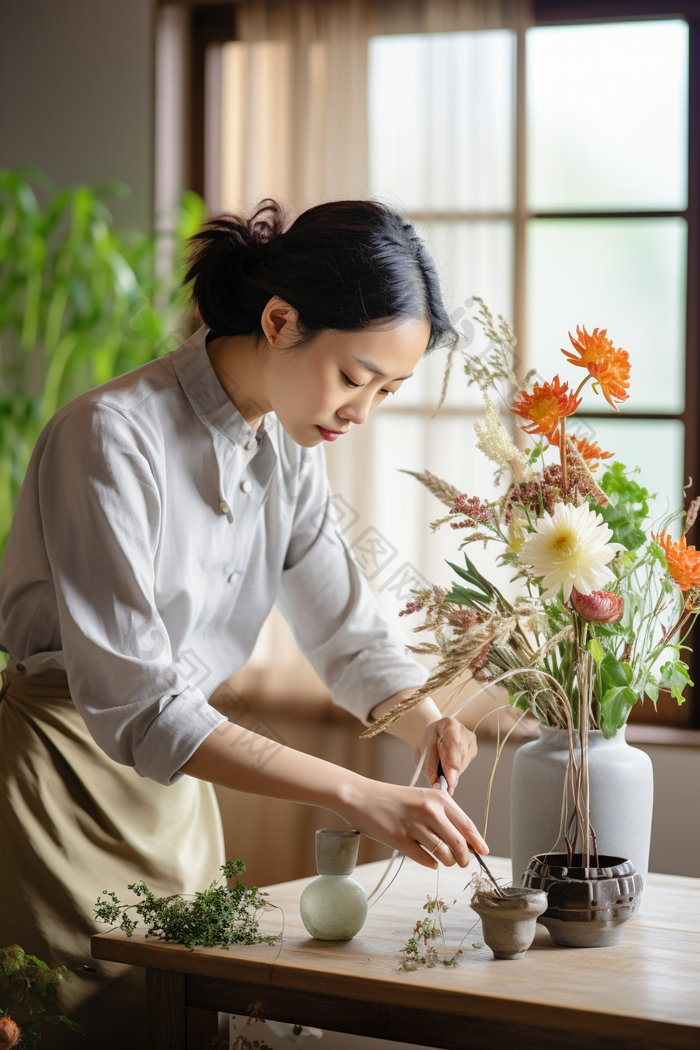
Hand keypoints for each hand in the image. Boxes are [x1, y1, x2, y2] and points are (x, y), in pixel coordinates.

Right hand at [338, 777, 487, 869]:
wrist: (361, 797)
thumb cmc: (394, 800)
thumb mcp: (422, 800)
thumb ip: (444, 817)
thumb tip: (466, 842)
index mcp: (438, 798)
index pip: (467, 824)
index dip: (478, 842)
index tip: (484, 852)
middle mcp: (429, 810)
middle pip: (459, 844)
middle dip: (464, 858)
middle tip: (461, 862)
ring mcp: (414, 825)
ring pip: (444, 855)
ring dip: (446, 861)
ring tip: (442, 858)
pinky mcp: (400, 839)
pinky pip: (426, 860)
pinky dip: (430, 863)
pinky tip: (427, 858)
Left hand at [414, 717, 476, 794]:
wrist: (434, 737)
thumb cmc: (428, 742)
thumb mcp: (422, 751)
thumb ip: (430, 764)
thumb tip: (436, 781)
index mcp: (448, 723)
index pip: (453, 741)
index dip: (451, 760)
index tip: (448, 777)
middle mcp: (462, 730)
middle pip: (461, 752)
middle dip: (453, 770)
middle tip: (446, 784)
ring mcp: (470, 740)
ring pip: (464, 761)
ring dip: (453, 772)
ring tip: (443, 777)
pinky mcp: (473, 751)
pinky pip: (465, 765)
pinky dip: (456, 772)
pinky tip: (448, 772)